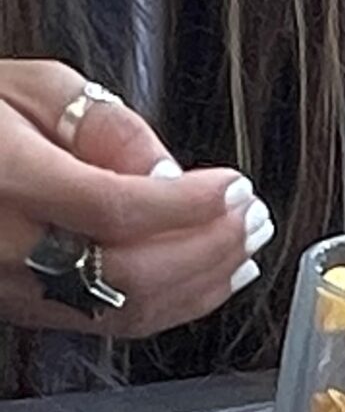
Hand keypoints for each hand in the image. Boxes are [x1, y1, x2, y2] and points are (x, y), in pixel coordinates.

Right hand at [0, 60, 274, 338]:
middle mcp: (11, 248)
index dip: (186, 205)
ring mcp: (23, 291)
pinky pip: (120, 323)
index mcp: (8, 180)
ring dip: (205, 282)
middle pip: (132, 270)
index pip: (113, 208)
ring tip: (246, 247)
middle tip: (254, 219)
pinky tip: (212, 279)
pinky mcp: (37, 314)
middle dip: (210, 248)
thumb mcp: (28, 87)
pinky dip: (179, 304)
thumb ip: (102, 125)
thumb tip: (167, 173)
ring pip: (132, 308)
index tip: (235, 188)